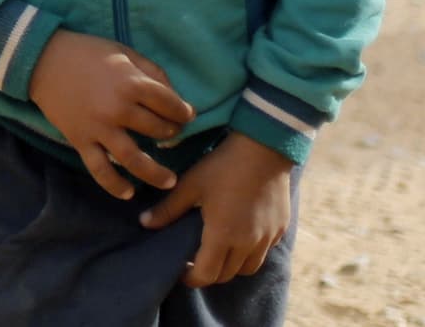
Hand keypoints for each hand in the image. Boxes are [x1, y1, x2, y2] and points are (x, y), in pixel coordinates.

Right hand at [25, 31, 195, 203]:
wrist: (43, 60)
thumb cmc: (87, 52)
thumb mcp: (124, 52)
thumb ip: (151, 72)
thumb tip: (175, 97)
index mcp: (131, 82)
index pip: (169, 103)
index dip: (183, 111)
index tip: (188, 116)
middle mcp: (119, 109)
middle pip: (156, 130)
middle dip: (171, 134)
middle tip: (174, 136)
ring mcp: (99, 128)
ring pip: (134, 159)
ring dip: (156, 173)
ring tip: (170, 181)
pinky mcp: (81, 141)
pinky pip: (100, 170)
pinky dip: (115, 185)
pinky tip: (129, 193)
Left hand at [141, 130, 293, 280]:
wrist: (264, 146)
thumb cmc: (224, 164)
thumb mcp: (192, 184)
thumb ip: (169, 208)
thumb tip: (144, 223)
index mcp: (223, 236)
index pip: (205, 275)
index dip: (190, 278)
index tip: (181, 270)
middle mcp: (248, 244)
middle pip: (226, 275)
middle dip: (209, 273)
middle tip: (195, 260)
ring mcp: (267, 238)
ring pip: (248, 268)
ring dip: (231, 266)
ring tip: (219, 250)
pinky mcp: (280, 229)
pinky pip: (264, 251)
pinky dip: (250, 252)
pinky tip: (241, 234)